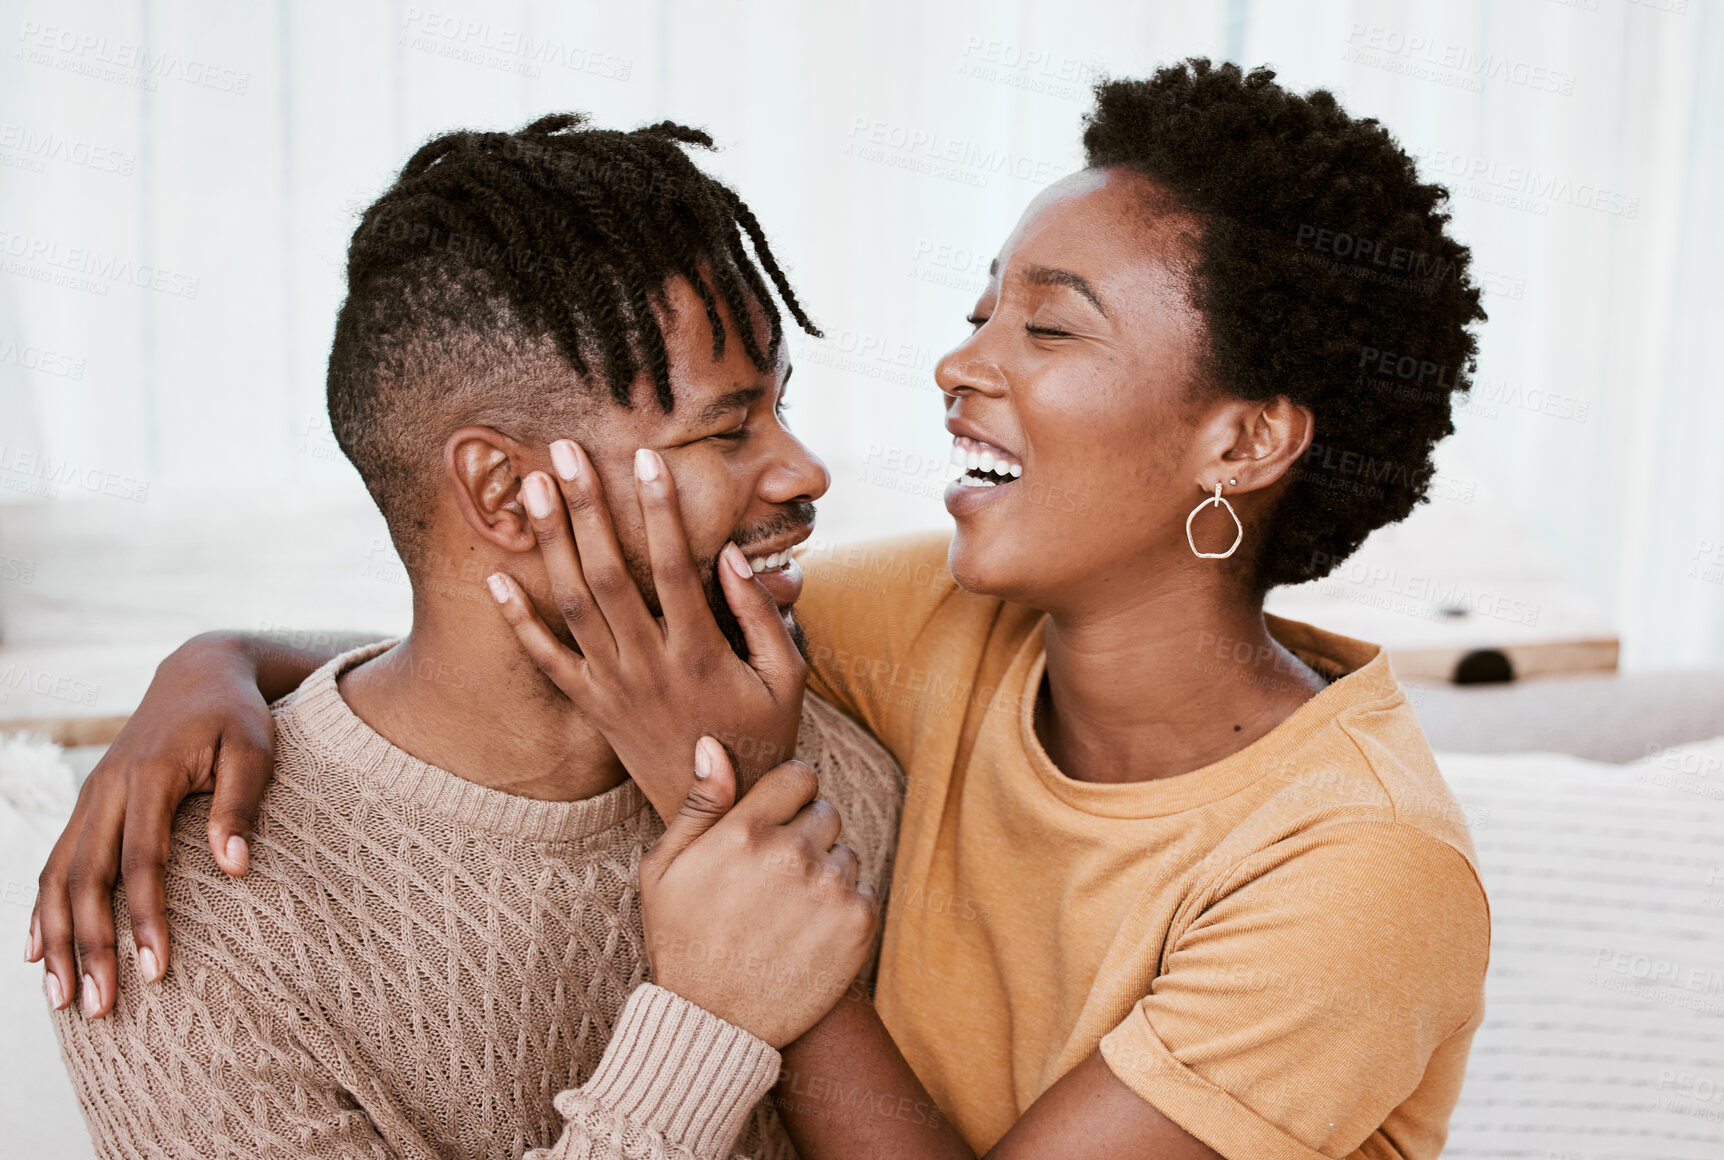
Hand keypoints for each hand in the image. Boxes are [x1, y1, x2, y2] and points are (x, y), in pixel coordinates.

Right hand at [28, 632, 275, 1016]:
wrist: (199, 673)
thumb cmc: (237, 716)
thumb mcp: (254, 748)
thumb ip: (241, 805)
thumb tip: (234, 869)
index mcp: (150, 776)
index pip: (142, 860)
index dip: (145, 918)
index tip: (156, 972)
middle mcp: (107, 789)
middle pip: (87, 879)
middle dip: (90, 947)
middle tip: (98, 1008)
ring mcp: (90, 798)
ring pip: (59, 877)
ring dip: (57, 940)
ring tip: (61, 1000)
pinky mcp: (88, 805)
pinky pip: (54, 863)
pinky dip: (42, 910)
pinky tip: (36, 953)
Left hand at [489, 440, 806, 822]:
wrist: (721, 810)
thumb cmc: (762, 734)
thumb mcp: (785, 677)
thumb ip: (761, 615)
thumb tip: (732, 557)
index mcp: (701, 653)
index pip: (674, 567)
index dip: (660, 510)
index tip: (646, 459)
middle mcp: (649, 665)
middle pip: (609, 575)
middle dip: (586, 509)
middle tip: (565, 451)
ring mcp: (614, 687)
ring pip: (573, 605)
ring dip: (551, 544)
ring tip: (533, 487)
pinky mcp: (591, 707)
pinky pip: (545, 661)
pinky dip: (518, 621)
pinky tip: (495, 578)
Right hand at [640, 738, 877, 1048]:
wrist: (713, 1025)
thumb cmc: (681, 942)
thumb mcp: (664, 869)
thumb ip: (699, 803)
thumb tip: (714, 744)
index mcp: (744, 831)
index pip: (799, 776)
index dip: (786, 798)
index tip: (773, 823)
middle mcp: (792, 853)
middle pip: (825, 811)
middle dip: (804, 834)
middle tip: (774, 877)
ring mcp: (829, 888)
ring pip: (845, 850)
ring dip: (824, 870)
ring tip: (788, 909)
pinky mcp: (858, 923)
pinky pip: (862, 888)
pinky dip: (842, 904)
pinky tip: (808, 931)